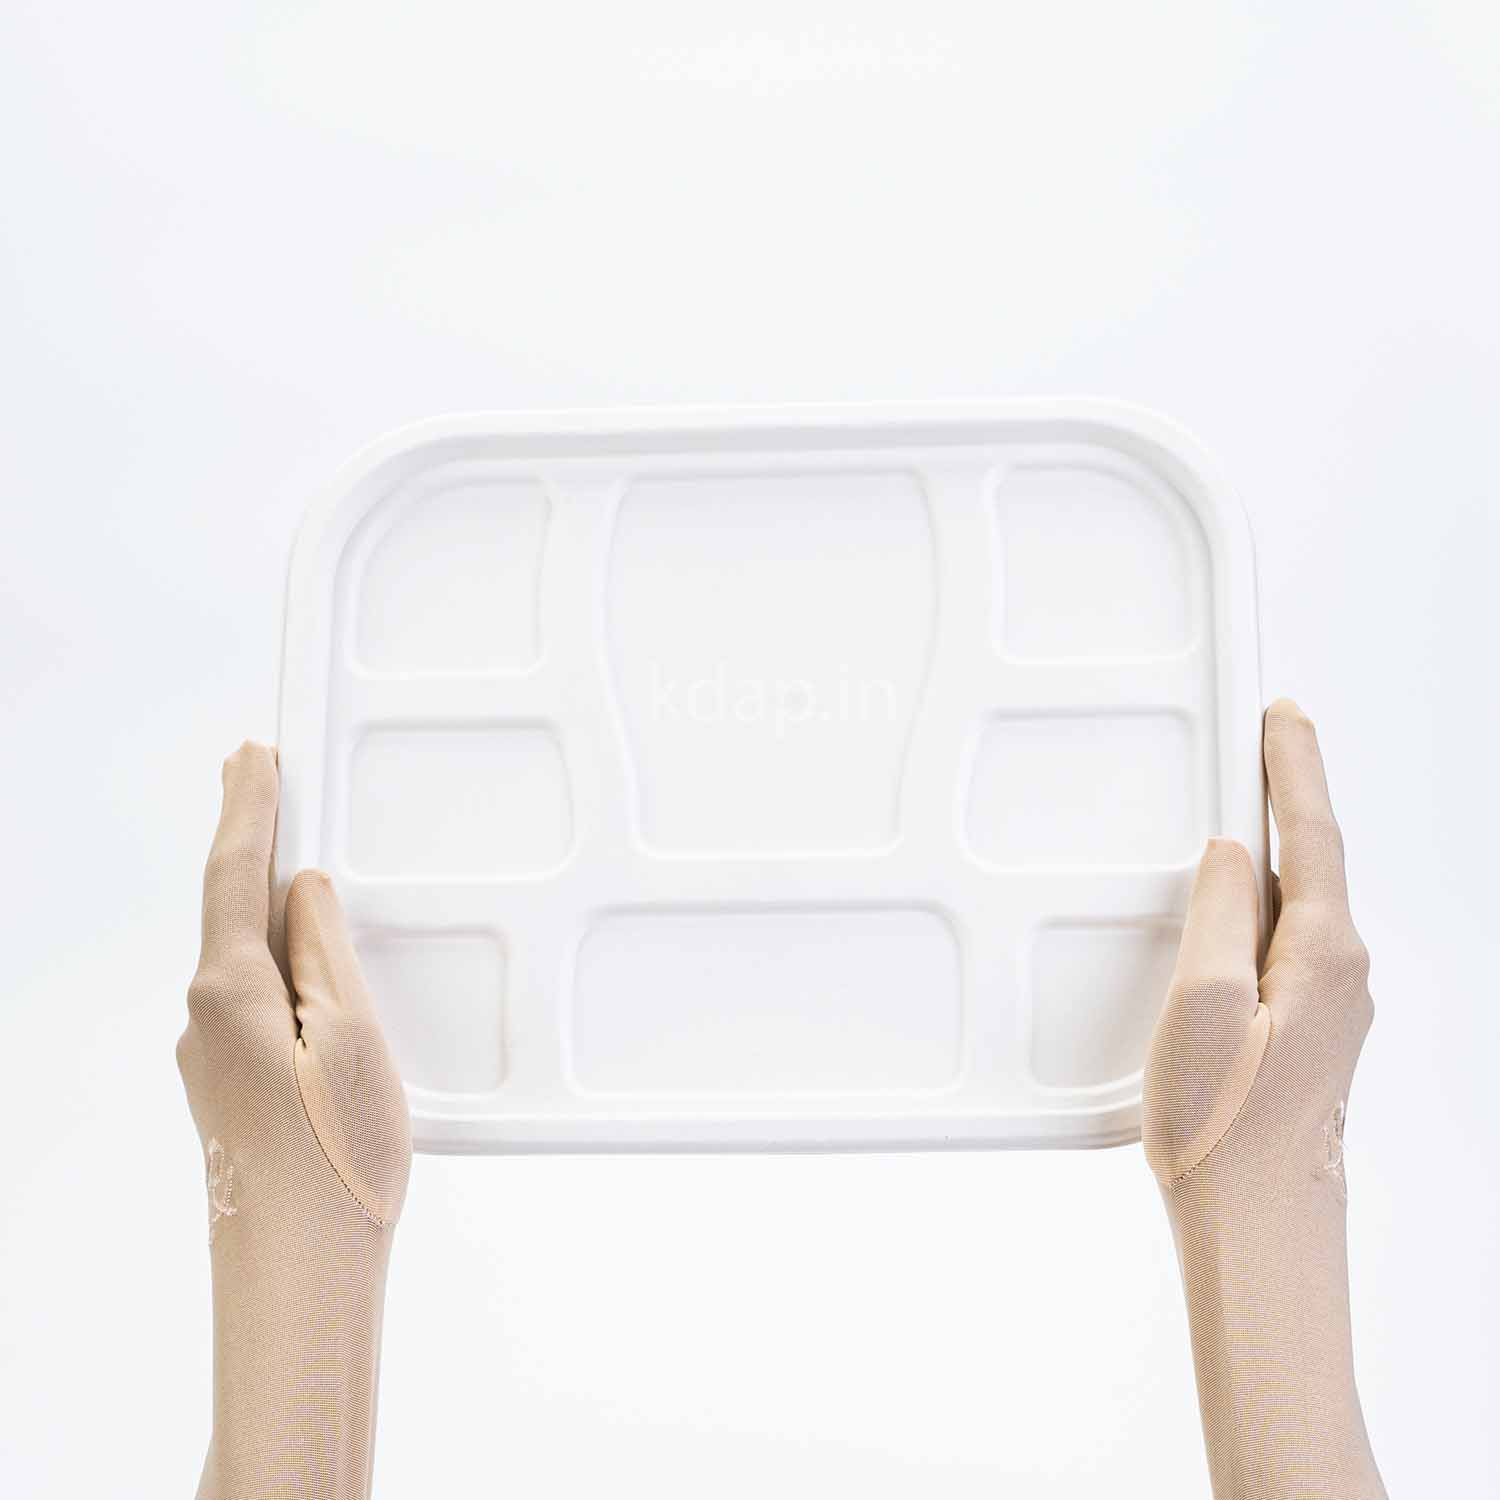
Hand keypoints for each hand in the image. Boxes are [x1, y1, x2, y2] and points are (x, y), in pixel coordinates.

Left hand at [177, 743, 410, 1499]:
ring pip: (240, 953)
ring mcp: (212, 1057)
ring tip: (287, 852)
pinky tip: (301, 958)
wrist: (297, 1276)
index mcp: (228, 991)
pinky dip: (273, 955)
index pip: (232, 874)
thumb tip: (300, 890)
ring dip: (261, 897)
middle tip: (255, 774)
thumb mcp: (349, 1035)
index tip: (253, 755)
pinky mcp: (232, 1089)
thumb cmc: (335, 1160)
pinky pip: (252, 996)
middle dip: (244, 838)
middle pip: (226, 906)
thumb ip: (322, 951)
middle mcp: (204, 1018)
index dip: (247, 808)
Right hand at [1143, 699, 1383, 1498]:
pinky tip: (1237, 902)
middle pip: (1313, 858)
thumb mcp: (1204, 1008)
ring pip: (1300, 900)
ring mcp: (1330, 1005)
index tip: (1283, 715)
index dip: (1294, 766)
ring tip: (1245, 803)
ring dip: (1274, 847)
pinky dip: (1264, 900)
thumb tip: (1227, 854)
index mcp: (1323, 957)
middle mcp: (1342, 974)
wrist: (1262, 1232)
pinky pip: (1288, 939)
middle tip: (1268, 736)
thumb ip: (1219, 916)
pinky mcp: (1307, 1030)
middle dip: (1290, 792)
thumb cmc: (1227, 1136)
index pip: (1310, 833)